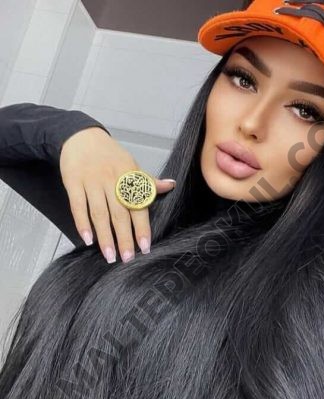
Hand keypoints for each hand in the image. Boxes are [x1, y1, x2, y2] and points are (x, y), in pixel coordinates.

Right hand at [59, 127, 175, 263]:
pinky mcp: (73, 182)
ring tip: (109, 256)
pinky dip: (82, 223)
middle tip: (127, 259)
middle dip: (124, 238)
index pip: (138, 206)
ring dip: (104, 236)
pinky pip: (78, 206)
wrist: (81, 136)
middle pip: (119, 214)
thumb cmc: (110, 154)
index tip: (145, 247)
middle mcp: (112, 180)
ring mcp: (92, 182)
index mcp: (129, 177)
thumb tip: (171, 185)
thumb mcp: (131, 164)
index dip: (141, 228)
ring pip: (99, 213)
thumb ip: (147, 180)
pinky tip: (88, 239)